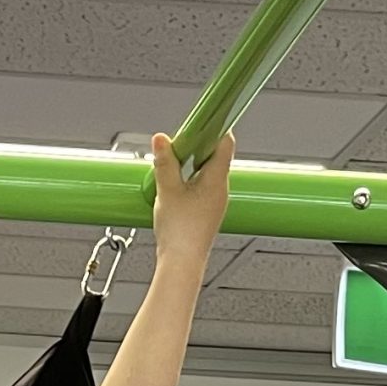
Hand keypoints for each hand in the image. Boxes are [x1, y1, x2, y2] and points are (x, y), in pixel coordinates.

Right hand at [149, 129, 232, 270]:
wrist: (182, 265)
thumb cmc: (181, 234)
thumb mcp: (167, 190)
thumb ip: (164, 162)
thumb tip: (161, 140)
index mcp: (216, 179)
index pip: (224, 142)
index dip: (214, 127)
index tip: (203, 120)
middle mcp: (220, 190)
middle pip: (214, 156)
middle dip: (196, 147)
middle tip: (178, 146)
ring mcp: (215, 203)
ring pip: (206, 173)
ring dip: (190, 166)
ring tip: (172, 170)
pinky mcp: (206, 214)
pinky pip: (201, 189)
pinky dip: (189, 183)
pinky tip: (174, 189)